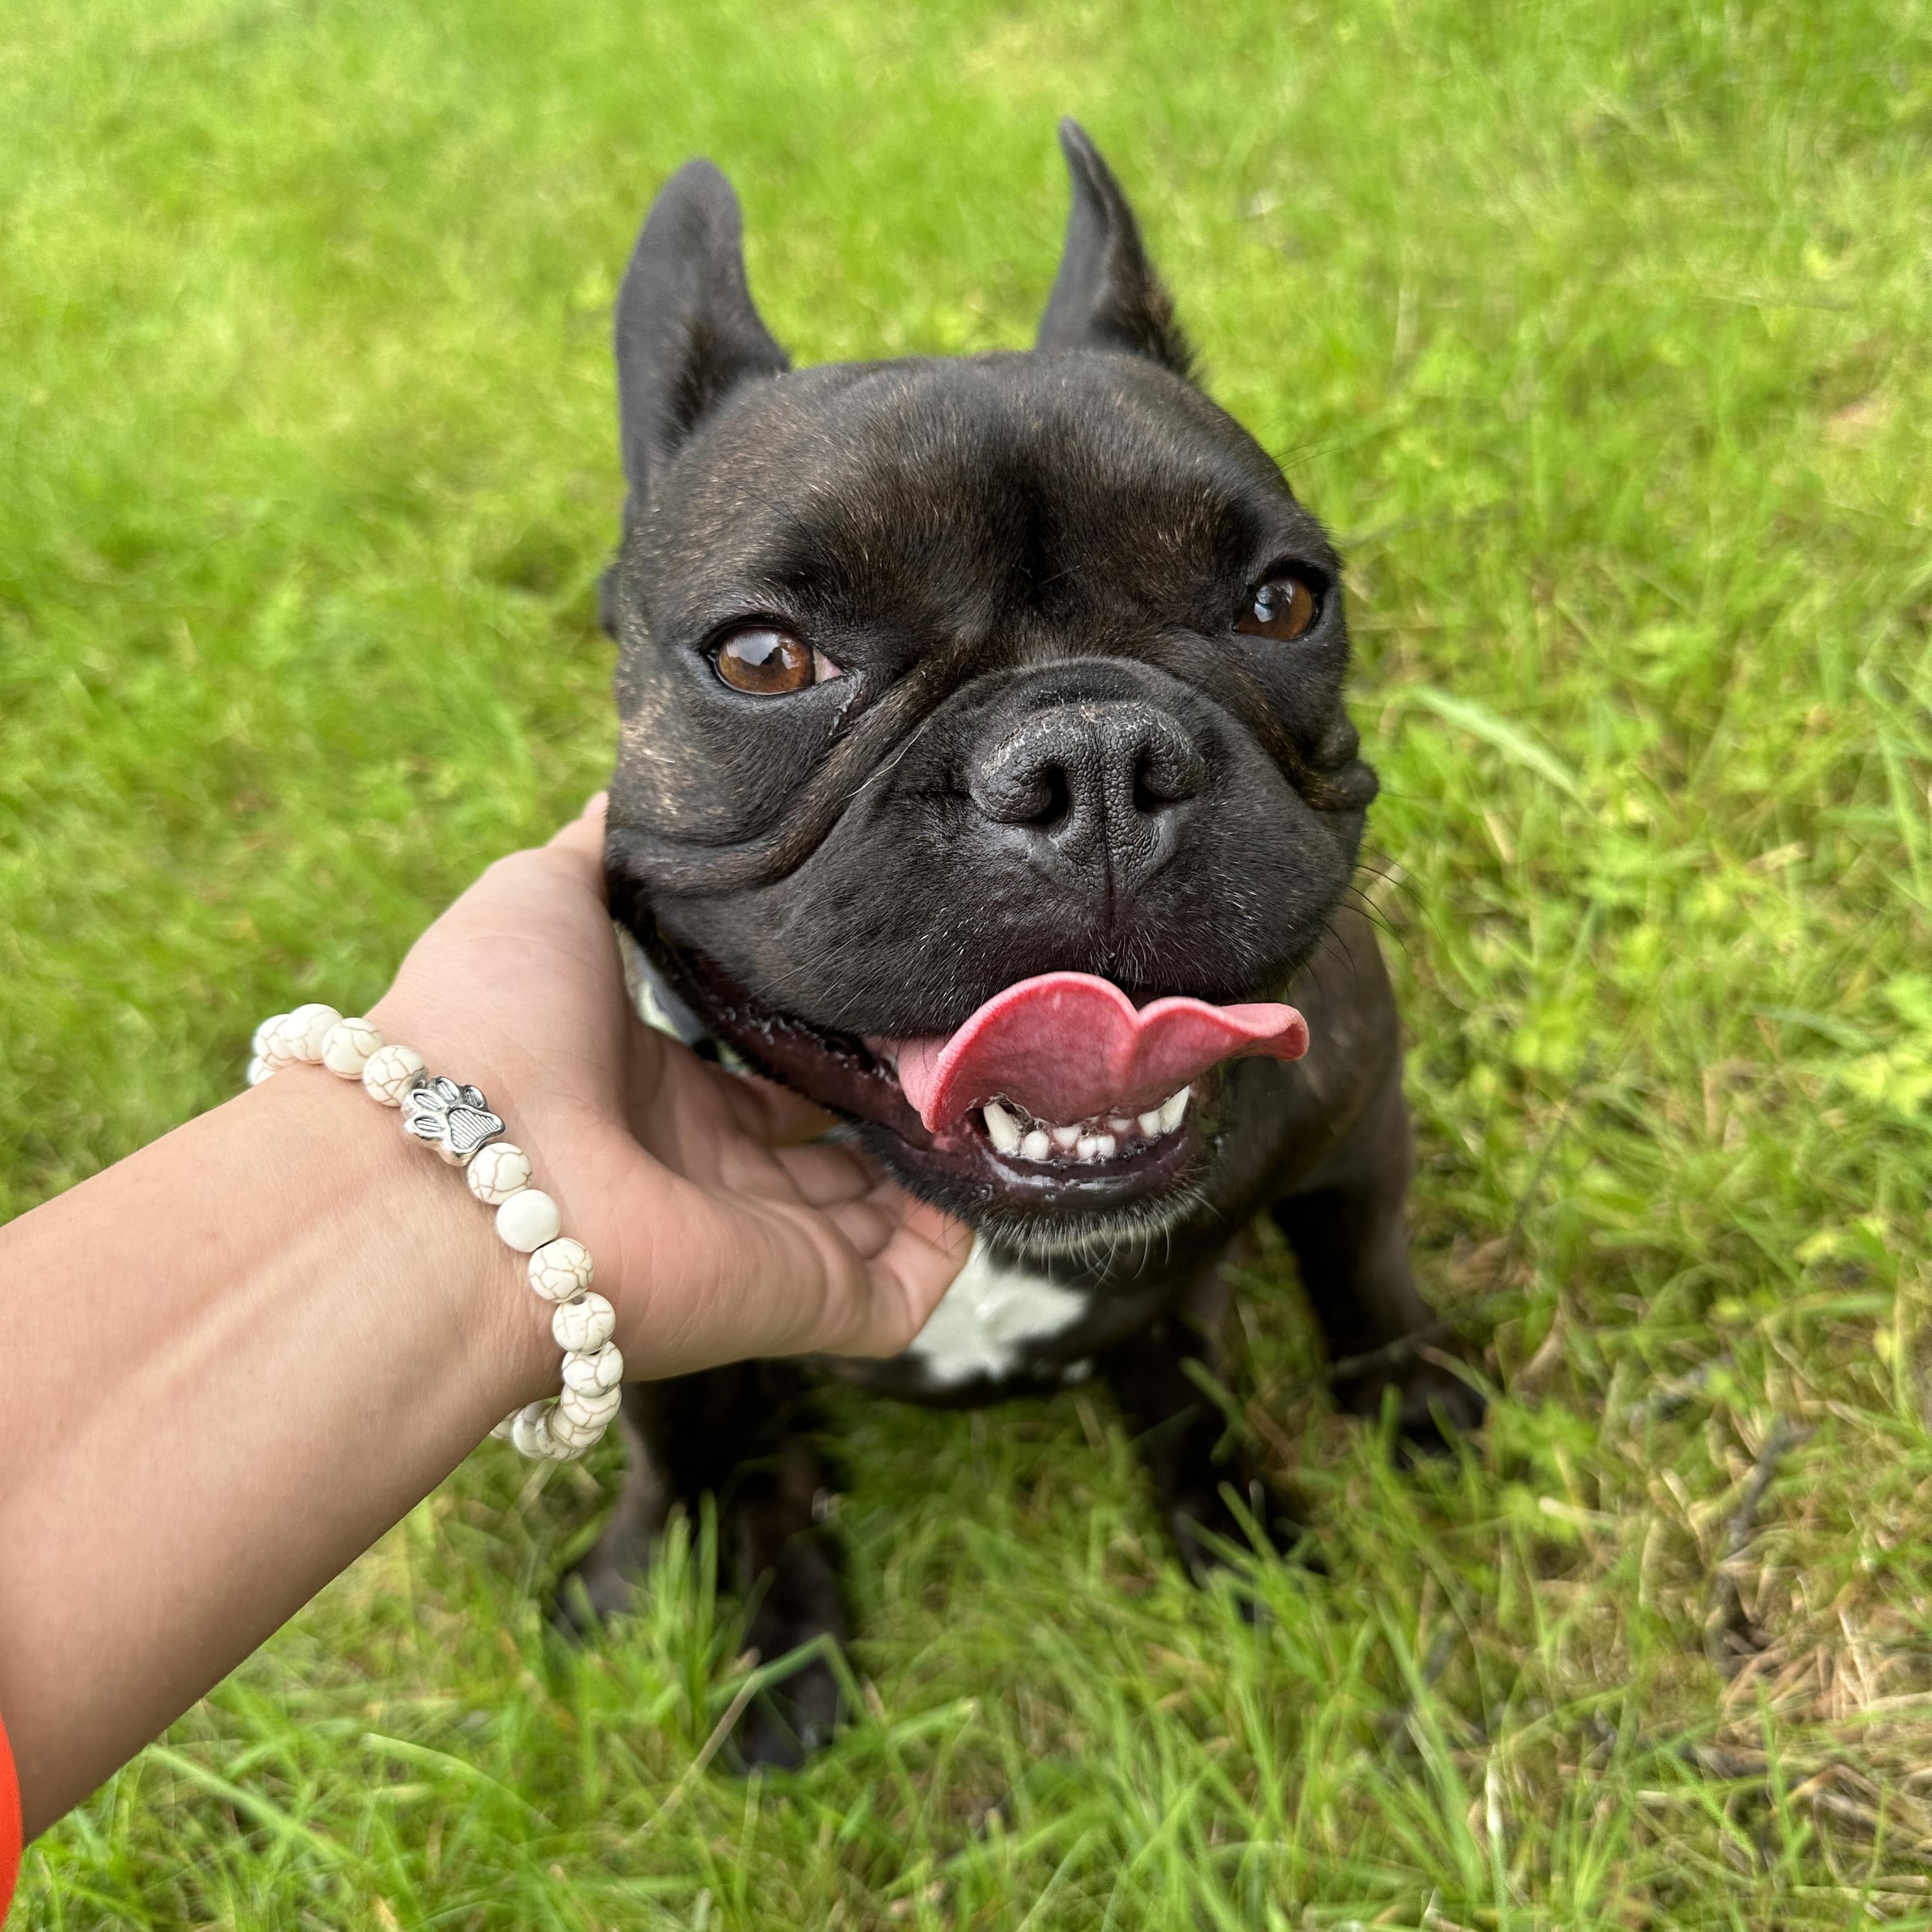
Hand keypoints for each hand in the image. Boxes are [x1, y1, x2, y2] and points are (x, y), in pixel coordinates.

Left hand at [369, 796, 969, 1386]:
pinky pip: (903, 1292)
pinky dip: (954, 1243)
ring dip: (940, 1162)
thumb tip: (641, 781)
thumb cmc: (488, 1024)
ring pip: (877, 1219)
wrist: (460, 1165)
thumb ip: (607, 848)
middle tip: (968, 1032)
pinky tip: (993, 1166)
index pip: (760, 1083)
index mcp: (650, 1094)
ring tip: (1010, 1083)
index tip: (889, 987)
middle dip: (898, 1103)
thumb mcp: (543, 894)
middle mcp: (708, 1174)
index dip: (824, 1043)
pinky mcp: (800, 1302)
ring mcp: (757, 1245)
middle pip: (829, 1152)